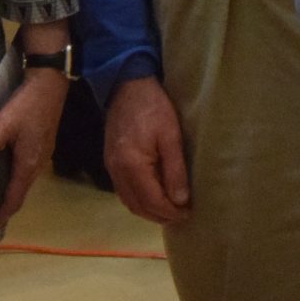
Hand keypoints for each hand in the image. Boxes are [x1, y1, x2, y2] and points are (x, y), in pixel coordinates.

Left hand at [0, 66, 69, 234]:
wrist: (51, 83)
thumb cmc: (28, 104)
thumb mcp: (5, 123)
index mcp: (28, 164)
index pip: (14, 199)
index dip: (0, 217)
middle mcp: (37, 165)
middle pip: (20, 195)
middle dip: (3, 210)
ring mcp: (42, 156)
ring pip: (24, 184)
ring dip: (9, 196)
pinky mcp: (42, 147)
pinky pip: (26, 173)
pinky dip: (14, 182)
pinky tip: (3, 174)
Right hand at [102, 74, 190, 225]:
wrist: (127, 84)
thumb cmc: (153, 106)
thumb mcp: (170, 135)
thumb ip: (175, 170)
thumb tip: (181, 200)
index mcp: (132, 165)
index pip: (151, 201)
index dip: (170, 212)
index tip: (189, 213)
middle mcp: (117, 171)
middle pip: (138, 206)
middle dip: (160, 215)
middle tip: (182, 215)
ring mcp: (111, 167)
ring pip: (129, 202)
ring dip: (149, 210)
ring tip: (170, 209)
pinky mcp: (110, 161)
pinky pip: (124, 191)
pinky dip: (139, 199)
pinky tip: (154, 196)